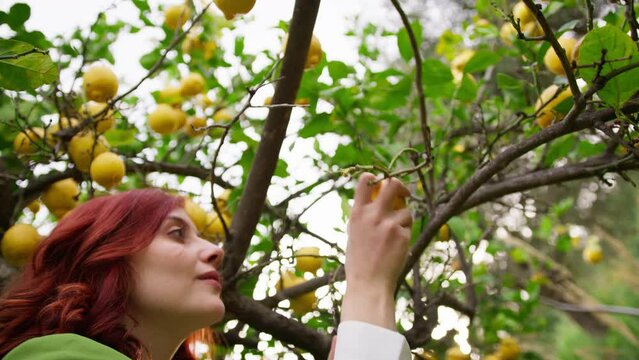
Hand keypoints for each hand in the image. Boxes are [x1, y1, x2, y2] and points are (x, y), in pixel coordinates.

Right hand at [341, 172, 411, 328]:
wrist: (368, 284)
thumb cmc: (359, 262)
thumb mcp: (354, 234)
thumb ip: (364, 217)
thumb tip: (376, 201)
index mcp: (357, 213)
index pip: (365, 181)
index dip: (375, 178)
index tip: (381, 182)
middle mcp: (373, 215)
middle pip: (393, 184)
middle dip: (401, 186)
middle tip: (404, 193)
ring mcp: (389, 224)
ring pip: (406, 211)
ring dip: (404, 220)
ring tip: (394, 237)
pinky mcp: (403, 235)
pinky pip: (409, 227)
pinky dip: (405, 235)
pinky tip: (396, 248)